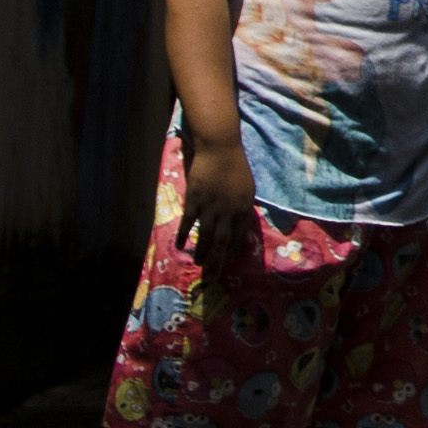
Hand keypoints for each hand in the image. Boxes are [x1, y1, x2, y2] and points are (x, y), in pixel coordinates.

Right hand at [180, 139, 259, 274]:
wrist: (221, 149)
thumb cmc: (235, 168)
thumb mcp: (247, 190)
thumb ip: (243, 210)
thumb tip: (239, 230)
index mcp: (244, 210)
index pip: (237, 237)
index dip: (230, 252)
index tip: (224, 264)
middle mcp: (229, 212)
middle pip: (222, 243)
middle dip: (217, 263)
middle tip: (211, 279)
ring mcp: (211, 207)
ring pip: (206, 237)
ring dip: (202, 254)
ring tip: (198, 266)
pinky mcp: (195, 200)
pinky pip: (188, 223)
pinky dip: (184, 236)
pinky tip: (180, 247)